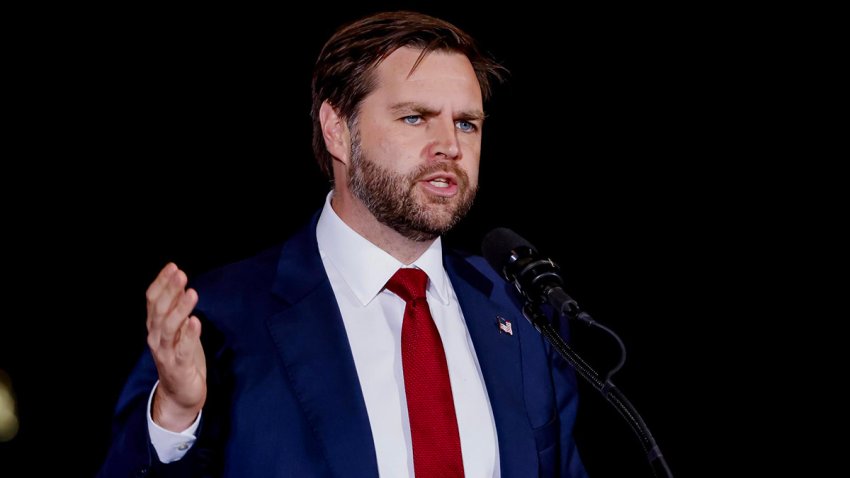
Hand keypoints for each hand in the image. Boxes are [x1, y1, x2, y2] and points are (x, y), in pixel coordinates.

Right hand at [146, 263, 205, 431]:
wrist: (180, 394)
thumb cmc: (181, 357)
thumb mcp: (179, 330)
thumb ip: (177, 310)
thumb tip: (181, 285)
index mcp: (155, 327)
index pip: (152, 301)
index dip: (161, 283)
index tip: (172, 267)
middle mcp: (156, 338)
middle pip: (160, 311)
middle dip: (170, 291)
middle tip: (181, 274)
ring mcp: (165, 353)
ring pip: (169, 328)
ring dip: (179, 309)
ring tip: (191, 293)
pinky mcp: (178, 367)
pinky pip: (182, 349)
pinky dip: (189, 335)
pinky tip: (196, 321)